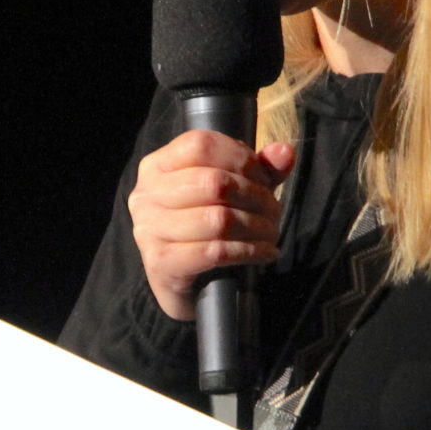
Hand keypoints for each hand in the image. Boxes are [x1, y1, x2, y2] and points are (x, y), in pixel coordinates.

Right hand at [129, 132, 296, 321]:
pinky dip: (249, 251)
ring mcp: (149, 230)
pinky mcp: (161, 263)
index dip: (241, 158)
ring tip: (271, 233)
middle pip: (213, 182)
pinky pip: (214, 252)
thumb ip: (258, 170)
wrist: (183, 285)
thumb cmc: (205, 229)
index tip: (264, 179)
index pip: (200, 145)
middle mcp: (145, 195)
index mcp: (157, 167)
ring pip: (217, 219)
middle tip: (274, 211)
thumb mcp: (232, 192)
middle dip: (256, 197)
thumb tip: (285, 152)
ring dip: (257, 226)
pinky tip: (265, 253)